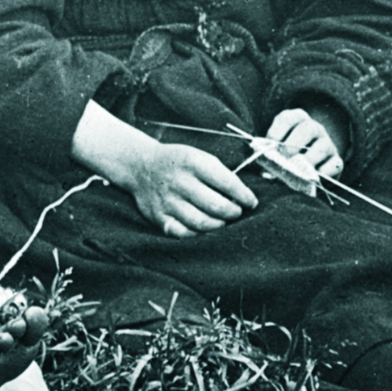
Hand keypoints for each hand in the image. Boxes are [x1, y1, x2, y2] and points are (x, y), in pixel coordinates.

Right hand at [122, 143, 259, 235]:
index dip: (244, 196)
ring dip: (219, 225)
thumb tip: (243, 199)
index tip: (250, 202)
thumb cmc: (178, 163)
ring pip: (202, 223)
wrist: (141, 166)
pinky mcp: (158, 217)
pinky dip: (198, 233)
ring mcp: (167, 201)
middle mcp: (179, 181)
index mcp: (192, 162)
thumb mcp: (198, 157)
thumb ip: (220, 175)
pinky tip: (202, 226)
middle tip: (236, 212)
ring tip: (222, 220)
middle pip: (217, 206)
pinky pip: (184, 233)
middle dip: (234, 212)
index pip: (227, 182)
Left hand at [262, 105, 345, 185]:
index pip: (287, 118)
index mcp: (296, 120)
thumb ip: (271, 158)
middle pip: (307, 129)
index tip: (270, 146)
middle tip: (284, 158)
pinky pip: (335, 164)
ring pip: (322, 147)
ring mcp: (328, 143)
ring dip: (309, 160)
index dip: (277, 132)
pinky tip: (312, 178)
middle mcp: (314, 128)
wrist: (310, 167)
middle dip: (294, 144)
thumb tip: (268, 174)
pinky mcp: (337, 161)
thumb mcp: (277, 153)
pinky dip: (324, 172)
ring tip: (298, 171)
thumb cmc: (288, 157)